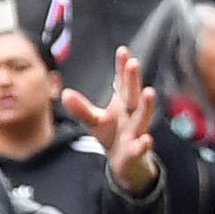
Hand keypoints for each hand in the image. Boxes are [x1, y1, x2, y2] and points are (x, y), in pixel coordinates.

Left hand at [69, 49, 161, 195]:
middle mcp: (132, 115)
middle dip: (133, 79)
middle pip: (133, 95)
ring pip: (142, 118)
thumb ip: (81, 107)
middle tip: (133, 63)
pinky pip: (140, 148)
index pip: (123, 83)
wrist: (127, 162)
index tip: (122, 51)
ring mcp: (136, 132)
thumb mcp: (94, 120)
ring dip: (146, 105)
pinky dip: (143, 144)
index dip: (123, 68)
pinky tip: (146, 140)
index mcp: (123, 104)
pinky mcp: (136, 151)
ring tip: (149, 92)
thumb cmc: (114, 135)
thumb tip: (65, 93)